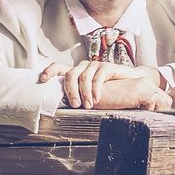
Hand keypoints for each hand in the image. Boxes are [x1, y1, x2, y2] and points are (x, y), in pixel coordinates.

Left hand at [39, 60, 161, 108]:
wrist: (132, 84)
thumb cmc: (109, 92)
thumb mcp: (90, 95)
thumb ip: (78, 96)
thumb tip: (61, 108)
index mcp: (76, 73)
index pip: (59, 67)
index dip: (49, 71)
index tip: (42, 80)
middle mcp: (84, 67)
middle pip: (70, 74)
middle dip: (70, 90)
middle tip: (75, 105)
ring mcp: (95, 65)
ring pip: (83, 76)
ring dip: (84, 93)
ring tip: (88, 105)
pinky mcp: (106, 66)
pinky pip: (98, 77)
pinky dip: (96, 89)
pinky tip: (97, 98)